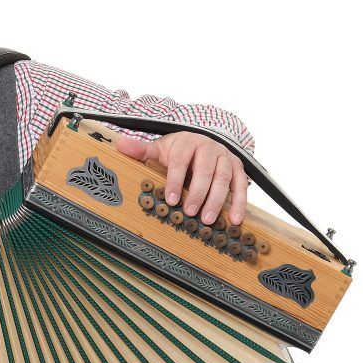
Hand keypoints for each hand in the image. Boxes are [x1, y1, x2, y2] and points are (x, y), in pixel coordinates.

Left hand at [114, 132, 247, 225]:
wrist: (201, 143)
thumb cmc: (178, 151)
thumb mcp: (160, 149)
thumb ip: (141, 150)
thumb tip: (120, 145)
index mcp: (187, 142)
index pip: (180, 161)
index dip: (175, 180)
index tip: (171, 199)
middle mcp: (209, 147)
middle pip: (205, 170)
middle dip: (197, 193)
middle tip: (189, 212)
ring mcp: (225, 157)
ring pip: (224, 178)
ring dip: (217, 200)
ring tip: (208, 219)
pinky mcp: (238, 168)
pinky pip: (242, 185)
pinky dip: (240, 202)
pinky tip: (236, 219)